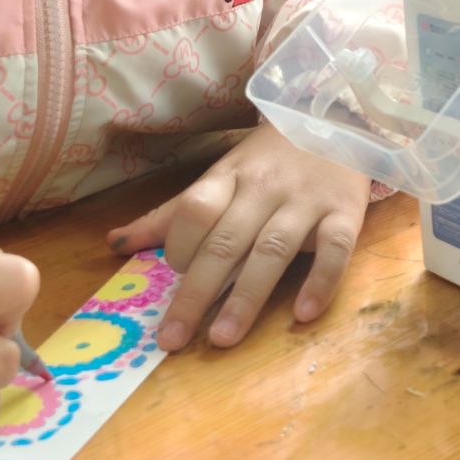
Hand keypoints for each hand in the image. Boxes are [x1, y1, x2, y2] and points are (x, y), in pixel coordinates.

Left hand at [106, 126, 370, 350]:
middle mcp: (265, 189)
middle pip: (225, 241)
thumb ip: (172, 213)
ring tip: (223, 338)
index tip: (169, 277)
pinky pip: (335, 249)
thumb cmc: (272, 158)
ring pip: (272, 250)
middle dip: (197, 292)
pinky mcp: (346, 212)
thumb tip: (113, 244)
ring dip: (247, 297)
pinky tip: (304, 314)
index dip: (178, 245)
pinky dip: (320, 281)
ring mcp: (307, 201)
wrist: (339, 120)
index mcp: (230, 177)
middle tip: (174, 339)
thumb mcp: (222, 175)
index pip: (195, 209)